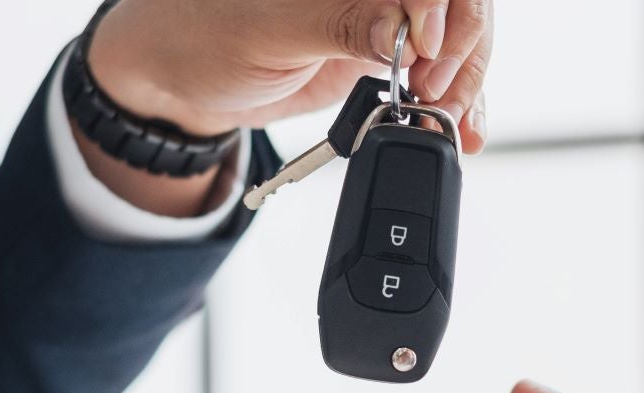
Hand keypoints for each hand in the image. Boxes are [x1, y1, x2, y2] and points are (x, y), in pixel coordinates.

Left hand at [94, 0, 492, 149]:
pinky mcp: (385, 58)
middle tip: (433, 91)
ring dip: (466, 82)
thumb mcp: (265, 28)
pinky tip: (459, 130)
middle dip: (461, 46)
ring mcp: (384, 17)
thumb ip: (339, 25)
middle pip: (458, 1)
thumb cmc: (199, 34)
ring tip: (449, 121)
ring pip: (458, 39)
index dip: (440, 3)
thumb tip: (401, 27)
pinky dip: (456, 104)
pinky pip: (439, 74)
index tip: (423, 45)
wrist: (177, 81)